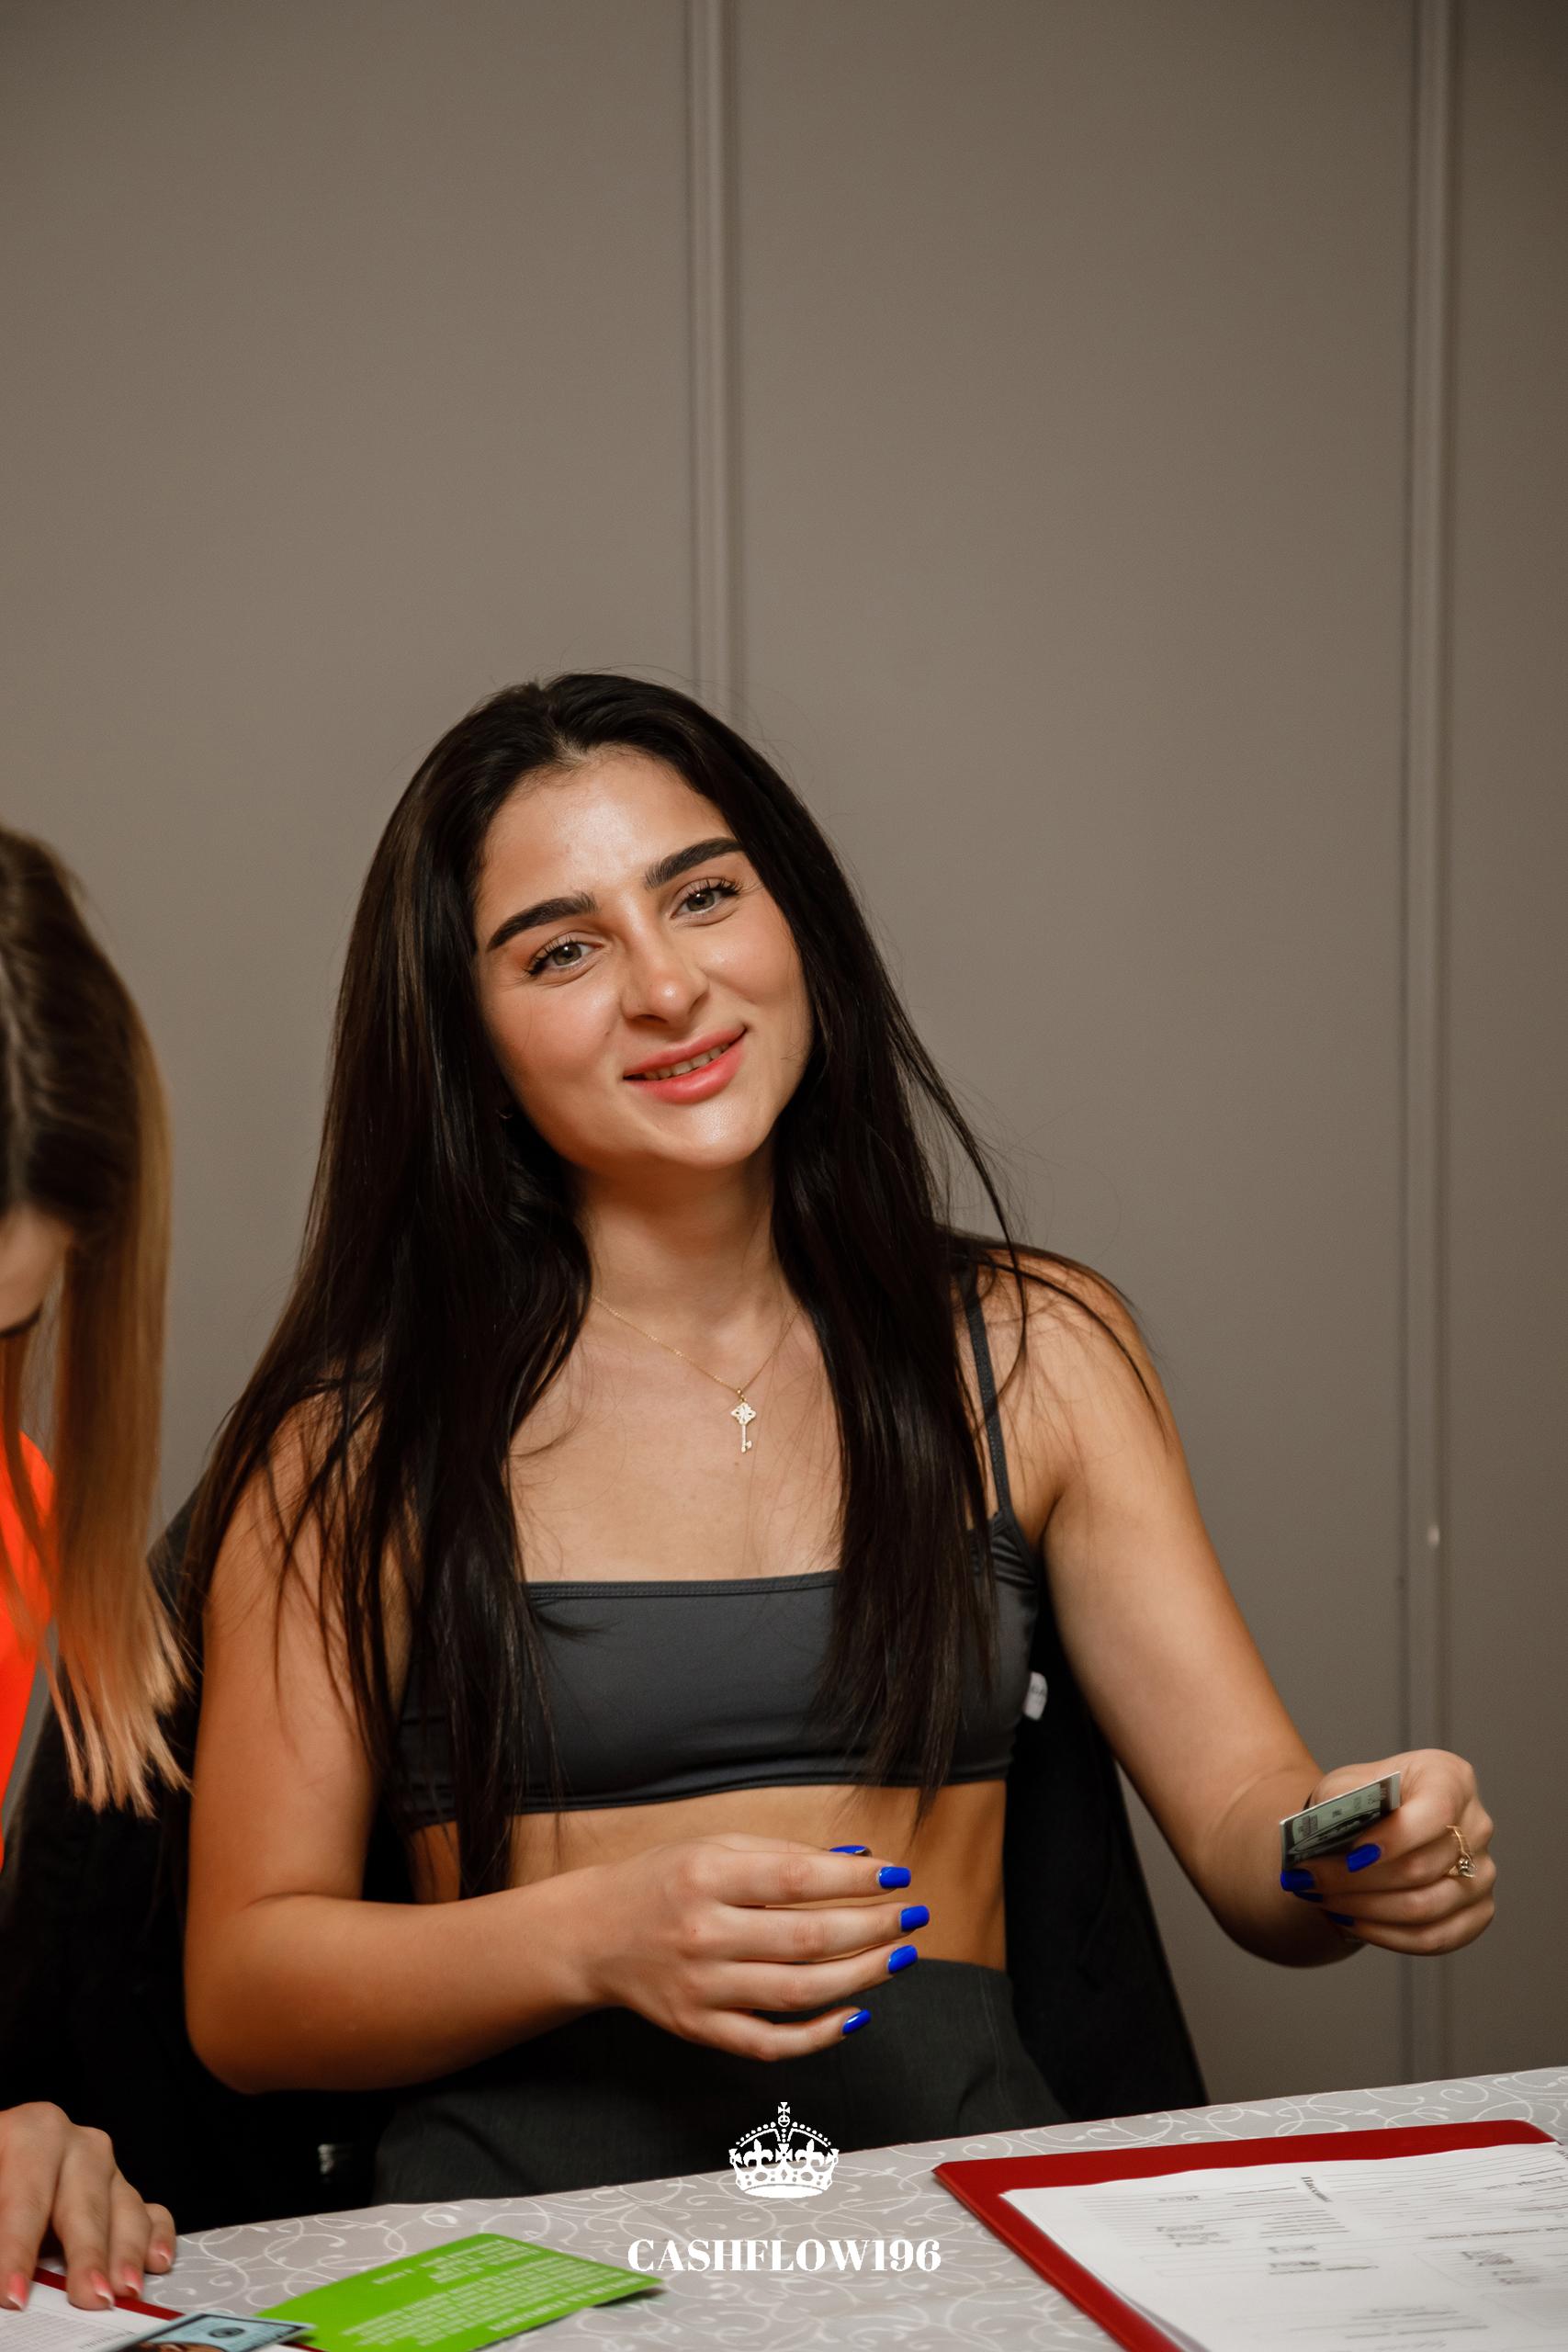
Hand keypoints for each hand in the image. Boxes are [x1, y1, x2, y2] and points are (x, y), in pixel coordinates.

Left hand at [0, 2105, 174, 2310]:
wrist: (3, 2164)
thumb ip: (0, 2223)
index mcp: (26, 2133)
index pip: (25, 2197)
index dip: (18, 2248)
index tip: (13, 2293)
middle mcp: (68, 2142)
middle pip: (82, 2199)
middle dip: (87, 2252)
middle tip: (87, 2295)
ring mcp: (99, 2164)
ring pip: (123, 2204)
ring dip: (125, 2251)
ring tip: (123, 2288)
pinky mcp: (117, 2189)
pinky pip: (147, 2209)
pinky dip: (154, 2236)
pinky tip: (155, 2261)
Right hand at [576, 1833, 927, 2058]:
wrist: (594, 1934)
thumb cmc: (665, 1880)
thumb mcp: (716, 1846)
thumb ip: (786, 1853)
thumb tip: (861, 1857)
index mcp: (707, 1876)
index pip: (797, 1879)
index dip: (854, 1879)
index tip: (898, 1875)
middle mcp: (703, 1933)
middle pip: (806, 1939)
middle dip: (872, 1929)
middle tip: (912, 1918)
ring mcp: (701, 1988)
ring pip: (797, 1993)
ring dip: (861, 1977)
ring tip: (900, 1957)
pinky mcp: (699, 2029)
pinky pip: (769, 2043)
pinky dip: (819, 2036)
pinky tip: (858, 2014)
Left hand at [1281, 1751, 1494, 1954]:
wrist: (1377, 1824)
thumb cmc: (1364, 1800)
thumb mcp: (1346, 1786)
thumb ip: (1340, 1805)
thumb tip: (1326, 1838)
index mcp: (1451, 1778)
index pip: (1435, 1812)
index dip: (1394, 1839)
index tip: (1351, 1855)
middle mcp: (1477, 1825)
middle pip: (1421, 1867)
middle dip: (1356, 1880)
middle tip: (1308, 1880)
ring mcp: (1482, 1873)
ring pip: (1425, 1908)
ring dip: (1365, 1909)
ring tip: (1322, 1900)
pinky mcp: (1477, 1912)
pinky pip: (1435, 1938)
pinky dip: (1387, 1935)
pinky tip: (1351, 1921)